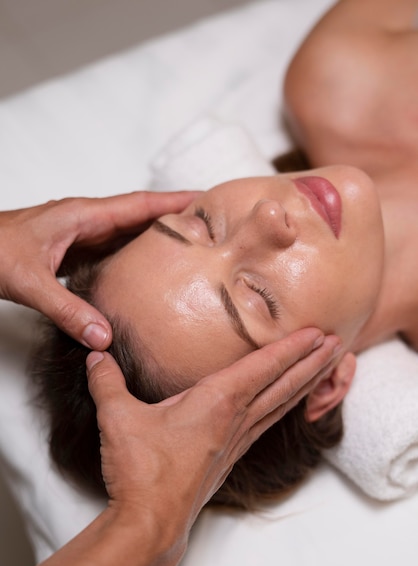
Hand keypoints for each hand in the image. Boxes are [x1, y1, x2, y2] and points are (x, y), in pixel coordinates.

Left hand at [0, 191, 196, 348]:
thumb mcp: (30, 282)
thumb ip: (68, 310)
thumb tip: (104, 336)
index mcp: (83, 216)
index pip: (139, 204)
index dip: (174, 201)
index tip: (205, 200)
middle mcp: (85, 221)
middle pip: (140, 216)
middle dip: (174, 218)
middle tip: (210, 227)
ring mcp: (79, 235)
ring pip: (127, 233)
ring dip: (156, 237)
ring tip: (189, 248)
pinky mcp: (72, 250)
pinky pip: (112, 250)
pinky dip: (133, 256)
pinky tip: (145, 272)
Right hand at [86, 328, 340, 545]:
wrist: (150, 523)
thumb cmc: (141, 470)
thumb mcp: (118, 417)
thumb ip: (107, 381)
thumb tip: (96, 355)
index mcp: (216, 403)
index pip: (262, 368)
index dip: (290, 347)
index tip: (315, 332)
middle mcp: (235, 420)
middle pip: (283, 385)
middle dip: (311, 362)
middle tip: (336, 342)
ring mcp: (236, 442)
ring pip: (280, 405)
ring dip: (305, 383)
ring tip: (327, 367)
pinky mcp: (230, 458)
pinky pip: (267, 425)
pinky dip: (285, 408)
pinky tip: (288, 406)